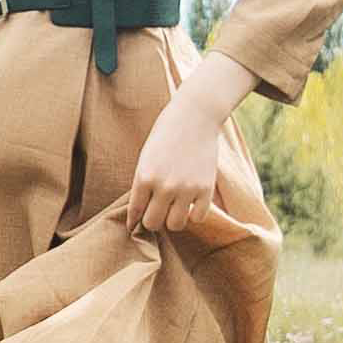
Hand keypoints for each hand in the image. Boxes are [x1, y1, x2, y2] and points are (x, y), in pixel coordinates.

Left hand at [117, 59, 261, 240]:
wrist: (195, 117)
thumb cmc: (166, 136)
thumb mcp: (146, 158)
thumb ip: (142, 185)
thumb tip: (137, 217)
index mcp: (144, 177)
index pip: (136, 212)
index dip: (135, 219)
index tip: (136, 222)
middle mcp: (164, 186)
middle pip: (154, 223)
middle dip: (154, 219)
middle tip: (158, 211)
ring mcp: (187, 189)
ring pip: (176, 225)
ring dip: (174, 218)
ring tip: (175, 207)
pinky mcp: (206, 189)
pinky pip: (198, 217)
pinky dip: (194, 213)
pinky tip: (191, 202)